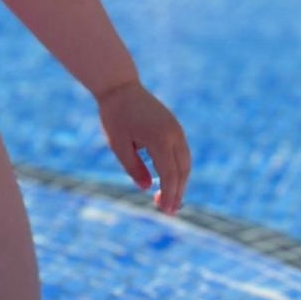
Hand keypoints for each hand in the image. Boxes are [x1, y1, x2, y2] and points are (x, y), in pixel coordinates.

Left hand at [98, 80, 191, 215]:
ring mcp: (176, 129)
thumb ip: (134, 168)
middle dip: (177, 192)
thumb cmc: (115, 117)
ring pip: (185, 162)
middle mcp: (173, 134)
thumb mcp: (118, 145)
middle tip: (167, 211)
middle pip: (182, 170)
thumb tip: (147, 187)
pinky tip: (169, 180)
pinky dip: (179, 169)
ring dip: (180, 182)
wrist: (120, 87)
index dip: (169, 194)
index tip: (165, 211)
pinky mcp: (174, 127)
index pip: (169, 174)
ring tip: (169, 199)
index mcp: (159, 139)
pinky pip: (182, 153)